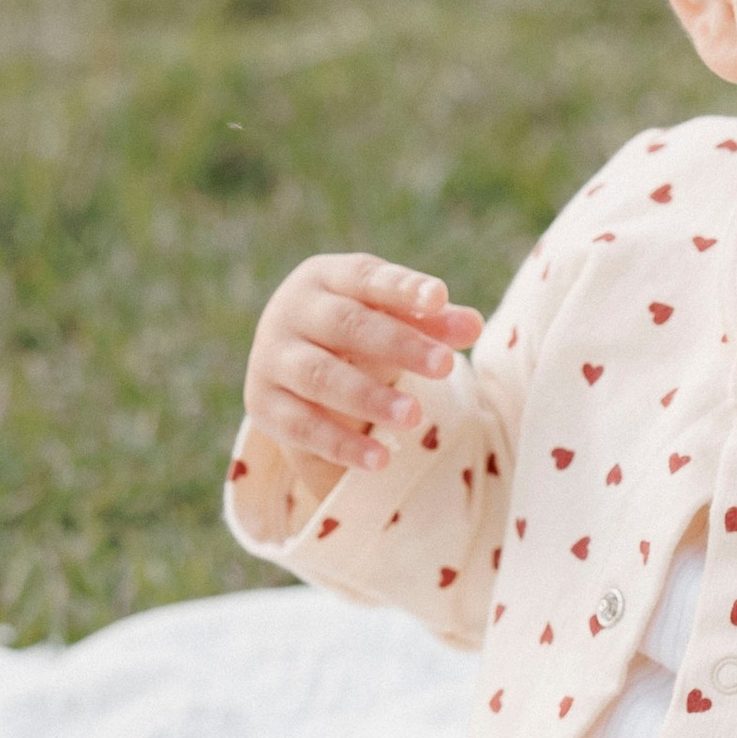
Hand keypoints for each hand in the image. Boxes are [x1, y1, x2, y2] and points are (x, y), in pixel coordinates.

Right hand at [244, 252, 481, 481]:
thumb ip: (432, 320)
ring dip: (369, 398)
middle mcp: (291, 312)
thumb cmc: (356, 332)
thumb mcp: (391, 318)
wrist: (289, 366)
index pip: (365, 277)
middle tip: (446, 367)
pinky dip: (342, 445)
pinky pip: (302, 426)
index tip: (439, 297)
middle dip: (398, 345)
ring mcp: (271, 357)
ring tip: (415, 416)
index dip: (401, 287)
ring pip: (320, 377)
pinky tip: (382, 459)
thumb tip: (473, 325)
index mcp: (325, 277)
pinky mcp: (263, 404)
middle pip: (346, 325)